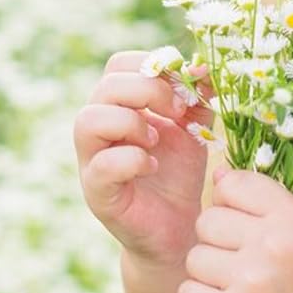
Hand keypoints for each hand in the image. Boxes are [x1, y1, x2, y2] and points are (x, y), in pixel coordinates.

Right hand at [73, 51, 216, 268]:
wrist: (177, 227)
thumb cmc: (179, 173)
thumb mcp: (193, 128)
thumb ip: (197, 98)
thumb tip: (203, 66)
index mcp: (119, 105)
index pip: (120, 65)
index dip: (154, 66)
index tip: (186, 88)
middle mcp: (99, 127)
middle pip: (106, 86)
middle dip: (149, 91)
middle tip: (178, 112)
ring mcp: (92, 159)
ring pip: (89, 120)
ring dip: (131, 123)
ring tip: (157, 140)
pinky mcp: (97, 192)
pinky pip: (102, 165)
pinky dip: (132, 159)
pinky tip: (152, 167)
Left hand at [177, 167, 292, 292]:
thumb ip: (261, 198)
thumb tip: (218, 174)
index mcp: (291, 218)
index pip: (234, 184)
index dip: (229, 202)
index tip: (243, 223)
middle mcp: (272, 245)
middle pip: (207, 220)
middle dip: (217, 241)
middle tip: (243, 262)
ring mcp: (250, 282)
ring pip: (194, 258)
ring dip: (208, 273)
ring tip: (237, 286)